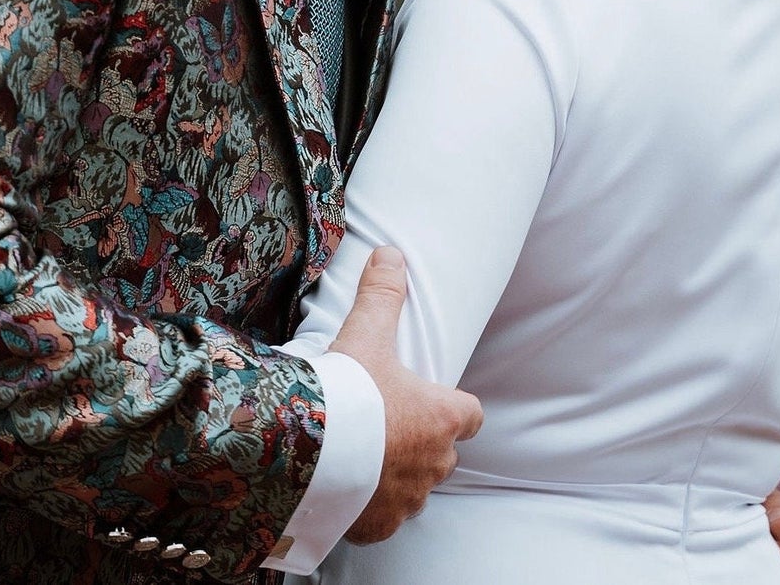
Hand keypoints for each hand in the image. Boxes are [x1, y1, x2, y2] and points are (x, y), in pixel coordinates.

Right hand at [331, 247, 483, 544]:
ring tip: (367, 456)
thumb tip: (391, 254)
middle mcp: (434, 463)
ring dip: (400, 474)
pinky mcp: (379, 526)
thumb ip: (382, 294)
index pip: (471, 414)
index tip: (439, 400)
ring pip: (416, 488)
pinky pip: (384, 518)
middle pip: (443, 452)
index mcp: (442, 418)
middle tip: (390, 423)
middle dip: (424, 441)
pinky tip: (349, 488)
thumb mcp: (366, 335)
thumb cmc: (348, 394)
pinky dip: (372, 506)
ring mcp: (408, 499)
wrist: (308, 455)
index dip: (457, 407)